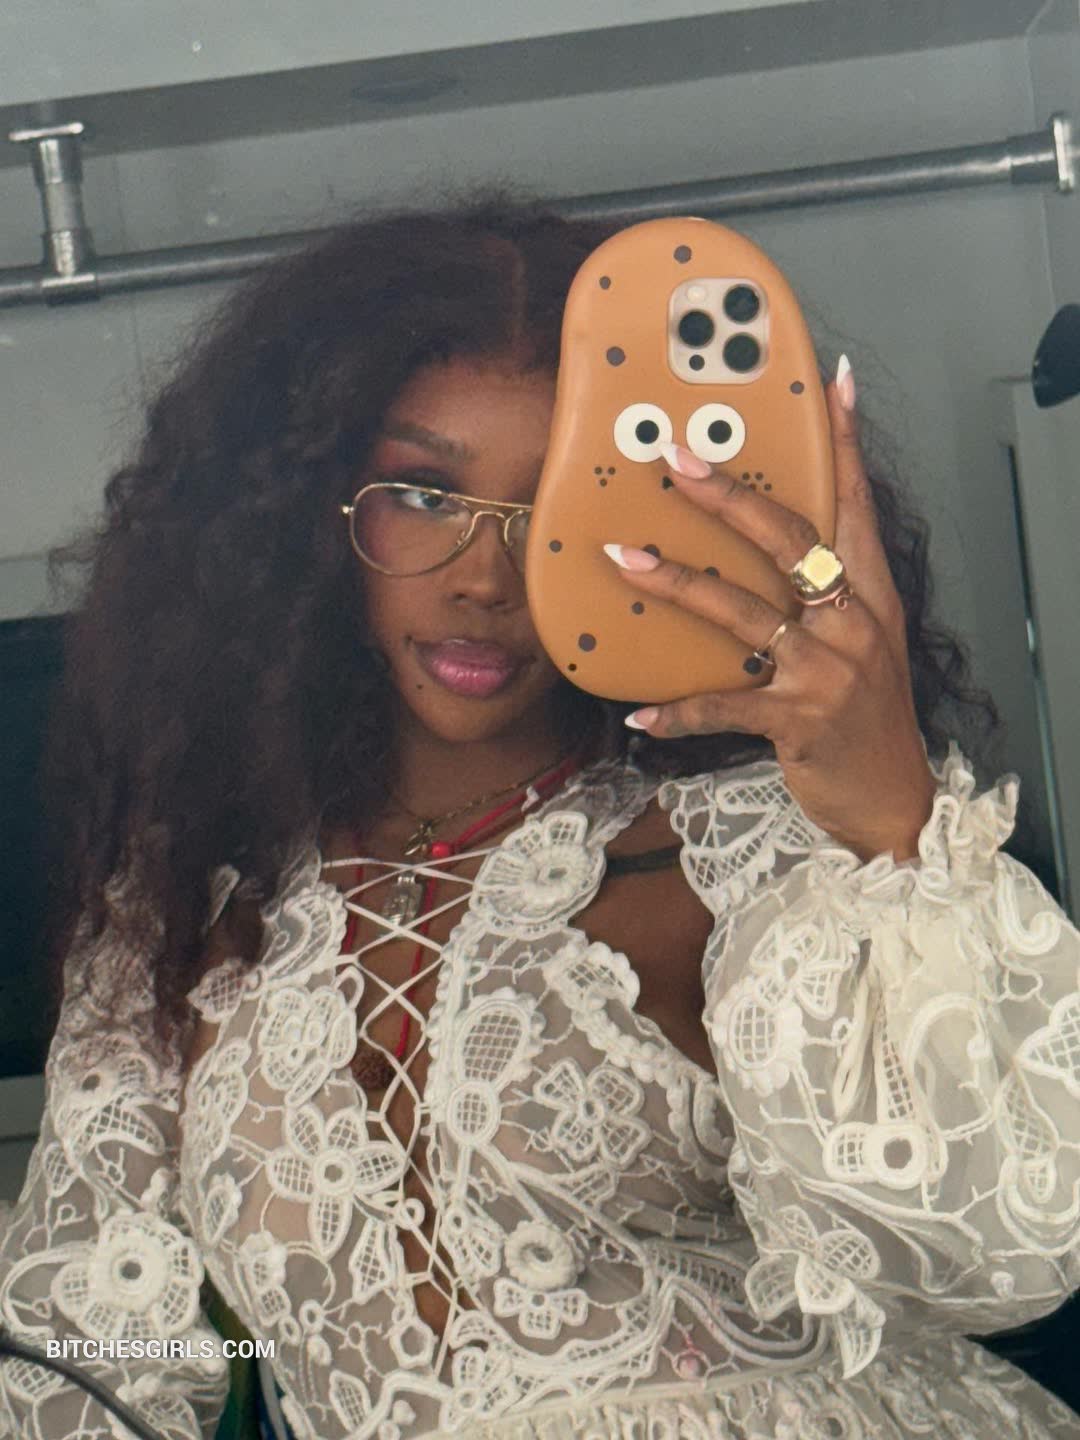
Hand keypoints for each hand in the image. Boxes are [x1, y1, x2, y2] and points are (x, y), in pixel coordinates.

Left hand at [604, 358, 935, 862]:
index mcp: (869, 595)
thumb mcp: (861, 644)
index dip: (843, 443)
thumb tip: (770, 557)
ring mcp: (826, 671)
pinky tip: (639, 714)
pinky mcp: (797, 720)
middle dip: (728, 496)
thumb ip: (825, 595)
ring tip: (624, 559)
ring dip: (678, 584)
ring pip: (742, 614)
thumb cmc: (866, 715)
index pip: (855, 504)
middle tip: (677, 459)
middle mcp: (853, 623)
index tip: (832, 380)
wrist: (893, 798)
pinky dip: (679, 711)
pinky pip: (724, 707)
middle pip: (789, 541)